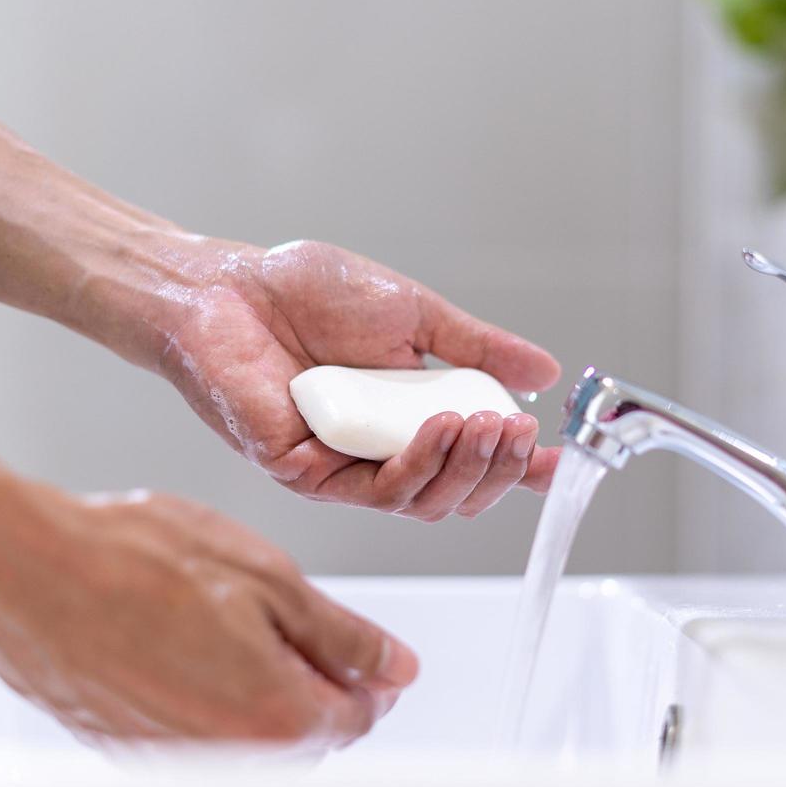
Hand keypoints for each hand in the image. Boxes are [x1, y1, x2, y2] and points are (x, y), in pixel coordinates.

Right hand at [0, 478, 418, 742]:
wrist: (23, 572)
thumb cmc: (135, 562)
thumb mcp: (269, 578)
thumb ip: (343, 636)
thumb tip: (394, 667)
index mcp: (278, 714)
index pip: (358, 715)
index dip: (366, 672)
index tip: (354, 644)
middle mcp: (229, 755)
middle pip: (306, 733)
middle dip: (313, 682)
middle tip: (284, 620)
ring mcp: (175, 758)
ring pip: (248, 735)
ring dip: (256, 688)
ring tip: (223, 620)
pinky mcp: (129, 749)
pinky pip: (195, 733)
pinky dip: (204, 696)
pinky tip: (178, 641)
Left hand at [152, 238, 562, 519]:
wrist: (228, 285)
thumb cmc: (307, 294)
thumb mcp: (413, 315)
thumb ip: (475, 348)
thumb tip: (543, 370)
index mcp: (406, 420)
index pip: (471, 460)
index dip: (518, 469)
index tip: (557, 459)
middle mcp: (377, 453)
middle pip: (454, 494)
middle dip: (497, 469)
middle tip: (518, 430)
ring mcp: (341, 469)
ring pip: (422, 501)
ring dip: (466, 467)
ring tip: (490, 425)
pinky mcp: (304, 473)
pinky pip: (374, 489)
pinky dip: (418, 463)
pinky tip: (442, 428)